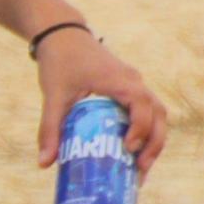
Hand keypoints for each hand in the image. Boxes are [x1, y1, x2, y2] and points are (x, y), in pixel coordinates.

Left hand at [34, 30, 166, 175]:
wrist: (62, 34)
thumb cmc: (60, 61)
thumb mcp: (54, 96)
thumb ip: (50, 128)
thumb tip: (44, 164)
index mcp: (121, 81)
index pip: (142, 107)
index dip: (140, 130)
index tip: (128, 149)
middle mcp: (134, 81)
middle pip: (159, 114)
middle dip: (154, 143)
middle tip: (141, 169)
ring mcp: (134, 83)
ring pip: (157, 112)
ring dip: (153, 138)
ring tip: (140, 166)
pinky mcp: (129, 87)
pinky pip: (146, 110)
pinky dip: (145, 130)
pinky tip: (132, 151)